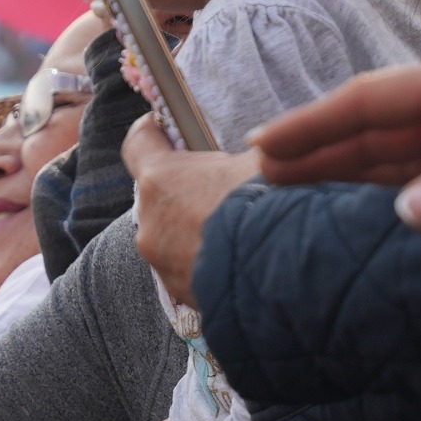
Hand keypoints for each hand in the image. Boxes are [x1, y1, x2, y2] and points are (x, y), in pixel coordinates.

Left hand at [123, 122, 257, 306]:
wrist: (282, 270)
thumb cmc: (267, 205)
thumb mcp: (261, 161)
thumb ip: (242, 155)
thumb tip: (262, 150)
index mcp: (160, 178)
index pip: (138, 143)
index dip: (150, 134)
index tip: (161, 130)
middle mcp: (150, 220)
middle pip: (161, 196)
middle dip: (186, 191)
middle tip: (223, 191)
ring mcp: (161, 260)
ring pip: (173, 235)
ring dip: (196, 230)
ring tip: (238, 230)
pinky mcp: (178, 290)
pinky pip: (188, 268)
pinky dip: (207, 261)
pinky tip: (238, 257)